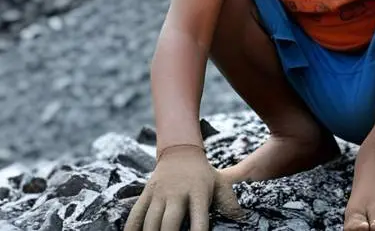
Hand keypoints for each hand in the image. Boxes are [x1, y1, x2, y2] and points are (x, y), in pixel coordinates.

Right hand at [124, 144, 245, 230]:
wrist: (181, 151)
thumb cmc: (204, 174)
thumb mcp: (221, 184)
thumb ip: (230, 204)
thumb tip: (243, 220)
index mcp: (198, 192)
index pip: (199, 219)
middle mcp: (177, 193)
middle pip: (170, 223)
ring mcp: (160, 193)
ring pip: (151, 221)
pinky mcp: (147, 193)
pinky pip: (136, 214)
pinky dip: (132, 228)